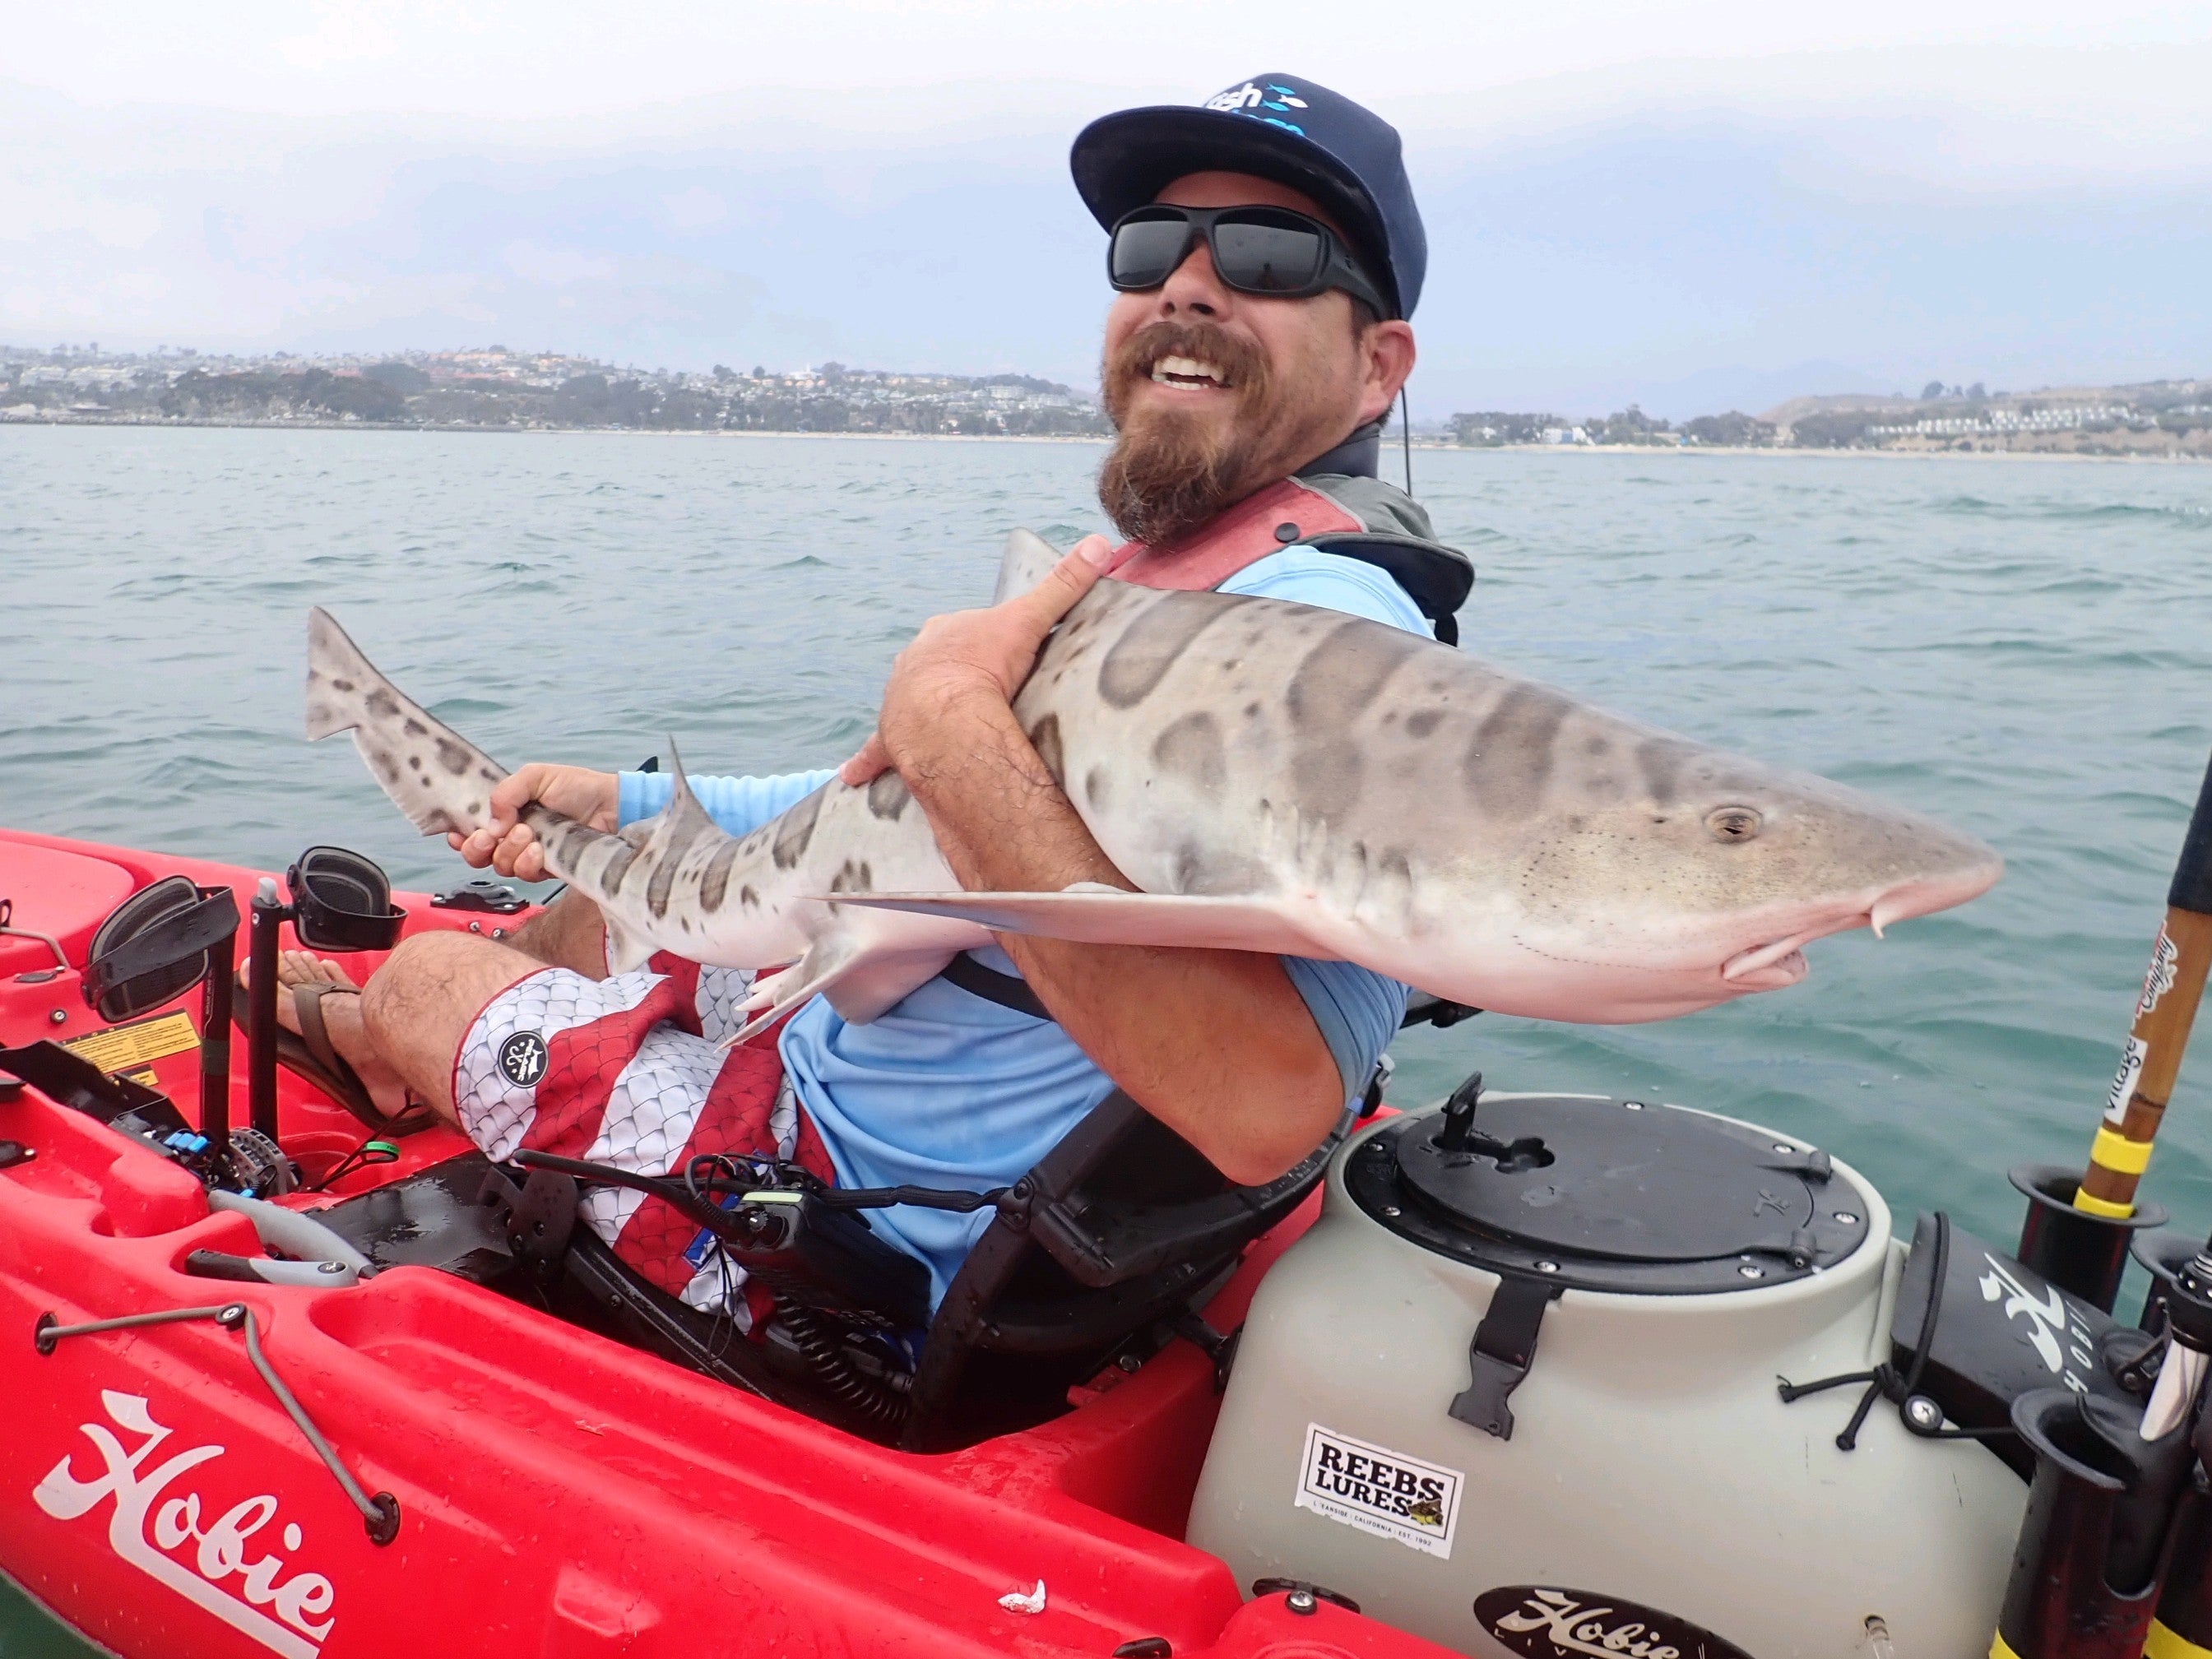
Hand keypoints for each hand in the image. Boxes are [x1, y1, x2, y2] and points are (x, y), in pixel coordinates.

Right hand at [447, 763, 617, 879]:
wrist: (612, 805)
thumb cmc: (577, 787)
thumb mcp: (536, 777)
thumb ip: (506, 792)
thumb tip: (491, 822)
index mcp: (505, 813)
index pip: (471, 831)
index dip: (460, 836)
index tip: (459, 833)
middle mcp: (513, 836)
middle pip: (478, 855)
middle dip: (477, 848)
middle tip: (491, 836)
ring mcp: (530, 855)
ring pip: (501, 866)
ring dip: (508, 851)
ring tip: (527, 833)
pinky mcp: (549, 870)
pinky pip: (526, 875)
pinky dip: (527, 863)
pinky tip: (538, 851)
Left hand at [840, 535, 1113, 785]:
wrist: (943, 712)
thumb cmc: (984, 662)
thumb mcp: (1028, 619)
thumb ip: (1061, 586)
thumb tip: (1098, 543)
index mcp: (945, 633)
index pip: (968, 629)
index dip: (988, 640)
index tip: (1005, 653)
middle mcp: (915, 660)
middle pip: (937, 663)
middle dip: (955, 674)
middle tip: (982, 692)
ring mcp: (899, 698)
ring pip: (910, 699)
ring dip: (923, 708)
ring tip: (943, 724)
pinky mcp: (890, 738)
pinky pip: (874, 751)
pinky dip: (866, 761)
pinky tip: (855, 774)